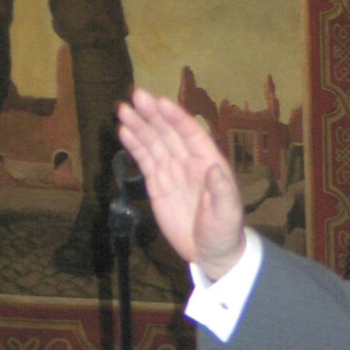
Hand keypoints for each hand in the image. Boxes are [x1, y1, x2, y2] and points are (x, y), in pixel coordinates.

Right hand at [117, 88, 246, 278]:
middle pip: (168, 132)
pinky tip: (124, 131)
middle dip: (152, 114)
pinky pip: (145, 160)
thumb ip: (221, 191)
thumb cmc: (224, 232)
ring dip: (139, 125)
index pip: (190, 133)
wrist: (210, 253)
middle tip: (135, 96)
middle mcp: (189, 160)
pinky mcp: (157, 183)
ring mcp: (172, 170)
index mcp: (208, 161)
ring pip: (153, 142)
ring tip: (122, 110)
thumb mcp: (227, 214)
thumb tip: (214, 168)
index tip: (159, 102)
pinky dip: (134, 145)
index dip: (175, 117)